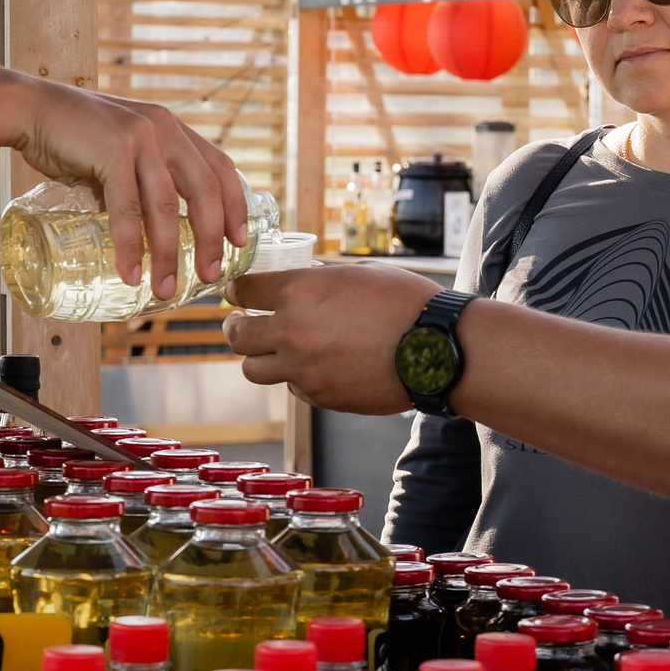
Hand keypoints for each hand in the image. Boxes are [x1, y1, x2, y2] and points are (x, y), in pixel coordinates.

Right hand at [0, 63, 246, 301]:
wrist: (32, 109)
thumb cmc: (75, 135)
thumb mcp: (122, 150)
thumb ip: (141, 180)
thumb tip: (151, 232)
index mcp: (172, 129)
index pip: (219, 167)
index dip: (234, 206)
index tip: (239, 241)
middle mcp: (164, 128)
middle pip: (204, 190)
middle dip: (210, 238)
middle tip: (209, 275)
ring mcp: (140, 137)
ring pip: (167, 205)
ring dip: (169, 253)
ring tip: (165, 289)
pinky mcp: (112, 150)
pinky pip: (128, 207)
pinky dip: (131, 245)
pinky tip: (130, 272)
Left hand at [225, 263, 439, 413]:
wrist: (435, 349)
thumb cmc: (404, 302)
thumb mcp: (355, 274)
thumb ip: (319, 281)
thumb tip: (299, 282)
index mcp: (299, 291)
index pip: (243, 290)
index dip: (235, 290)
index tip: (236, 292)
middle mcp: (292, 331)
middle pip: (236, 336)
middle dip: (234, 328)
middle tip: (239, 323)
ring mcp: (303, 369)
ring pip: (254, 370)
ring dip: (259, 357)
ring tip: (271, 349)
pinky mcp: (320, 397)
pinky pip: (292, 387)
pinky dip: (296, 377)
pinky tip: (317, 366)